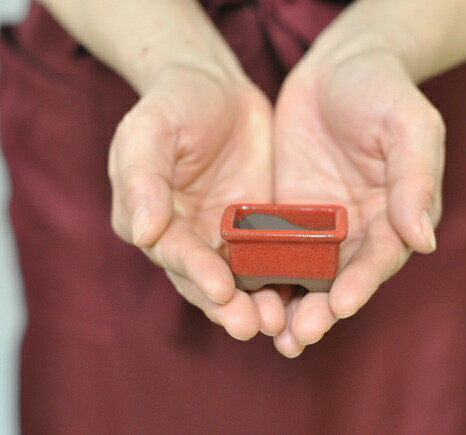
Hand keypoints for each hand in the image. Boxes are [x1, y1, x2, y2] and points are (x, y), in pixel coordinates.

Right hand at [108, 66, 286, 339]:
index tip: (220, 290)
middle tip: (251, 326)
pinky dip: (282, 277)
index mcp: (151, 220)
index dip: (195, 272)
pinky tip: (303, 292)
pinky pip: (269, 256)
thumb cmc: (173, 104)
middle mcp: (186, 236)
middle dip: (227, 305)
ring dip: (255, 303)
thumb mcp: (148, 131)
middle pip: (205, 279)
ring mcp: (223, 235)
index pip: (173, 253)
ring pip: (239, 278)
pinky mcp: (257, 227)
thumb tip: (144, 234)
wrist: (214, 87)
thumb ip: (142, 179)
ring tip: (278, 324)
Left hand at [272, 49, 444, 355]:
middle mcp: (358, 230)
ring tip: (270, 333)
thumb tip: (423, 240)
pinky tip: (241, 292)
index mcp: (395, 216)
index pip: (380, 259)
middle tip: (298, 336)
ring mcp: (319, 225)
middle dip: (320, 310)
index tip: (341, 304)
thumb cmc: (382, 91)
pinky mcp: (286, 215)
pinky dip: (260, 272)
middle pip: (339, 279)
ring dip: (289, 305)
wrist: (338, 67)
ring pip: (304, 274)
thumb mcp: (409, 126)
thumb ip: (415, 179)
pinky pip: (272, 248)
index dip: (362, 283)